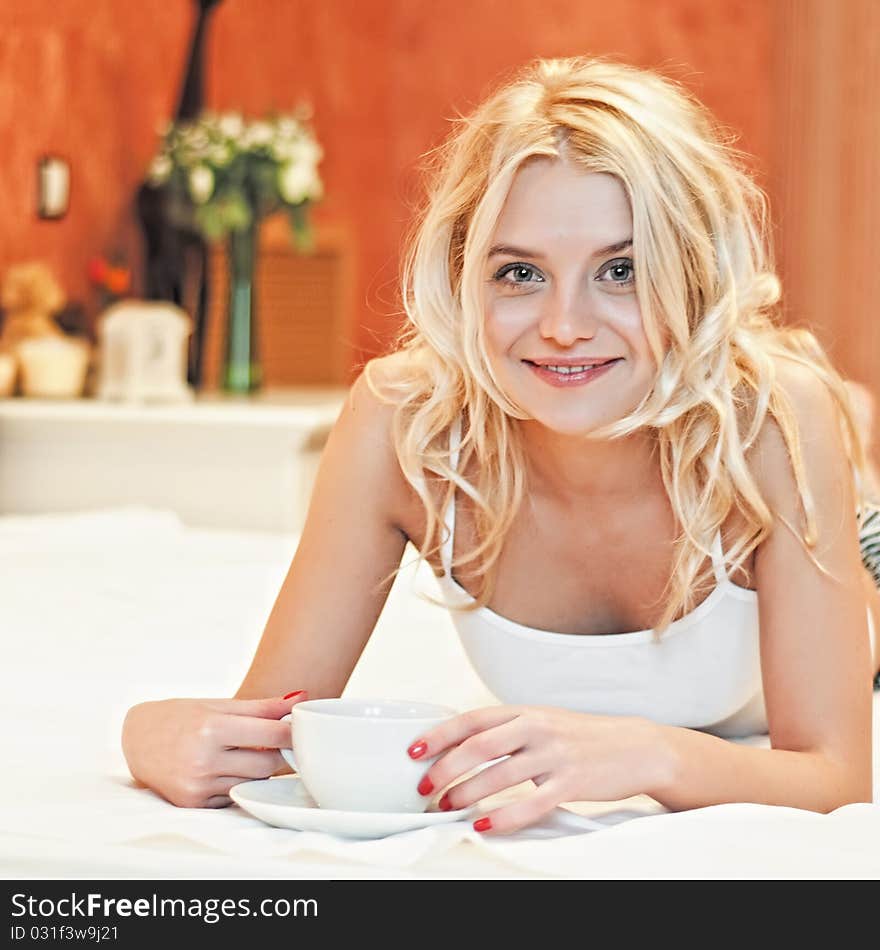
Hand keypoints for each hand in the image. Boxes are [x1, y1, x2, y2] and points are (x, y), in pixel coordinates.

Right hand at [121, 691, 308, 808]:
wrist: (137, 739)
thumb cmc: (181, 716)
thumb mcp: (219, 706)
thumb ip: (262, 707)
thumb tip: (300, 699)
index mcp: (212, 729)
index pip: (270, 736)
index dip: (292, 733)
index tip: (303, 730)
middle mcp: (203, 760)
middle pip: (266, 765)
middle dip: (279, 755)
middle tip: (281, 743)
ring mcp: (197, 786)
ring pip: (252, 783)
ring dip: (260, 770)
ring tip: (251, 752)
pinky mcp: (193, 803)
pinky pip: (232, 797)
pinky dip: (238, 783)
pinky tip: (228, 769)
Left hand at [408, 705, 664, 833]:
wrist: (637, 747)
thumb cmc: (583, 737)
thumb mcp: (543, 722)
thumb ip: (508, 731)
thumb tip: (462, 748)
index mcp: (525, 711)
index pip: (472, 719)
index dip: (439, 734)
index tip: (413, 751)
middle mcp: (537, 728)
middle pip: (479, 746)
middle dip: (446, 768)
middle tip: (426, 787)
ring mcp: (555, 754)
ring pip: (500, 775)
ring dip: (467, 793)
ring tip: (448, 806)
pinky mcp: (572, 782)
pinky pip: (531, 803)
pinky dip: (503, 816)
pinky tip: (485, 824)